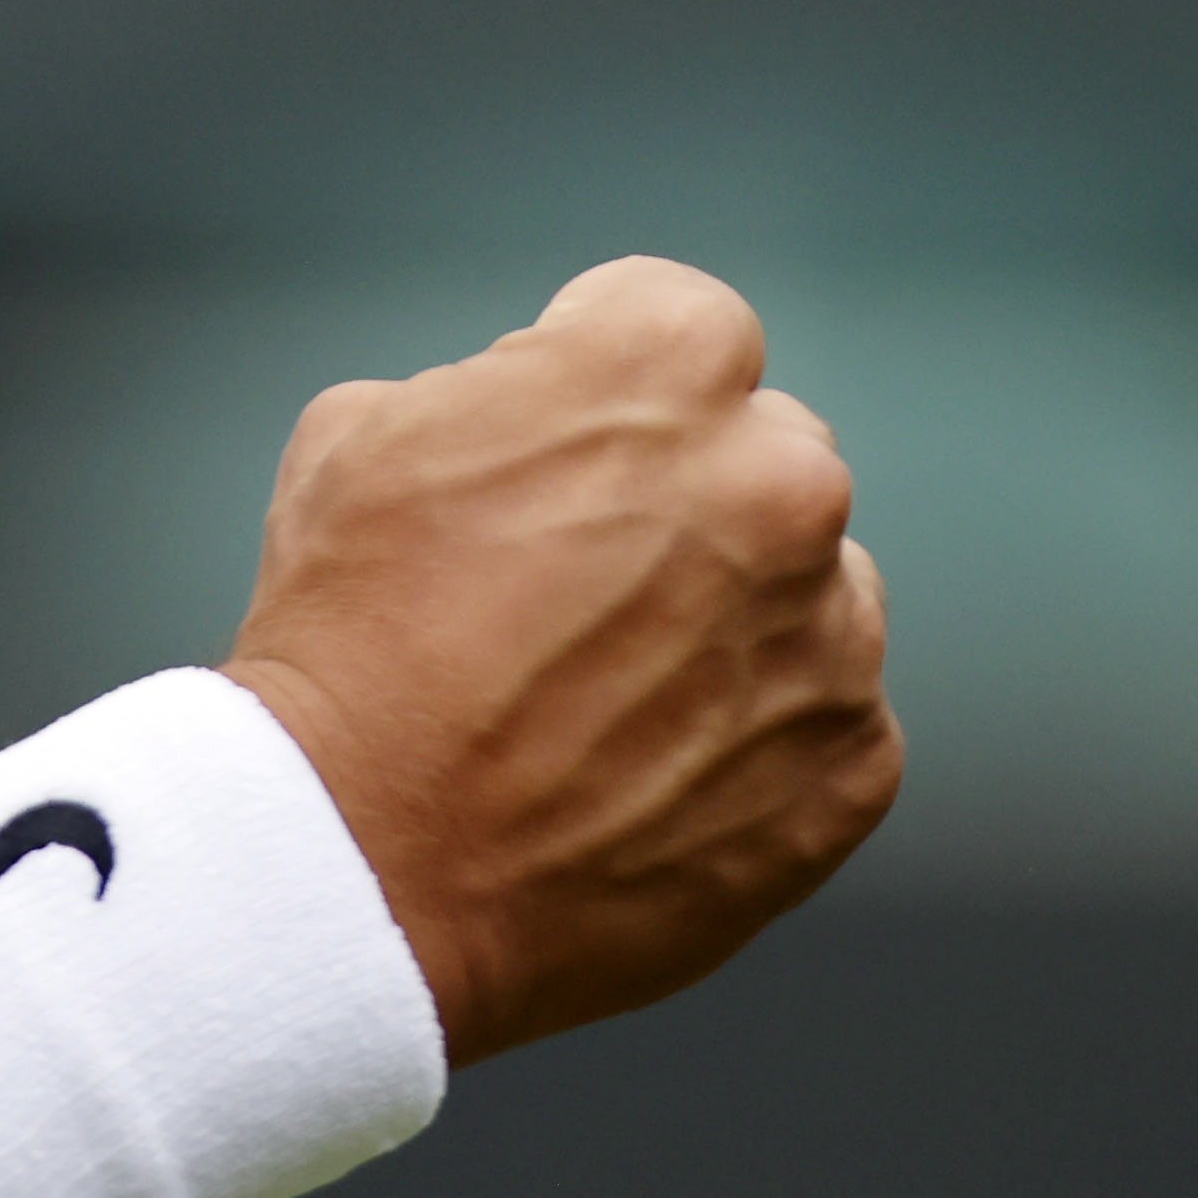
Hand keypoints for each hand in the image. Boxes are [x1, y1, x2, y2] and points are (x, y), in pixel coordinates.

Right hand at [213, 257, 900, 1063]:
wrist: (361, 868)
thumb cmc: (346, 641)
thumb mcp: (365, 434)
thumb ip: (498, 391)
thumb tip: (537, 414)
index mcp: (672, 364)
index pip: (680, 329)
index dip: (602, 387)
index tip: (558, 454)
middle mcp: (783, 483)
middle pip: (762, 457)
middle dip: (684, 505)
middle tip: (577, 592)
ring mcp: (830, 634)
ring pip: (808, 594)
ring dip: (732, 625)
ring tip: (608, 701)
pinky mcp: (851, 768)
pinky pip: (824, 727)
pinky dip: (755, 747)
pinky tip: (645, 777)